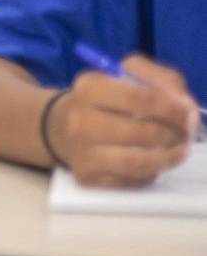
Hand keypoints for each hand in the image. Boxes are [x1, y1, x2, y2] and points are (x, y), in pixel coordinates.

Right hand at [45, 54, 199, 186]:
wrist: (65, 126)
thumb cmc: (109, 99)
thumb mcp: (131, 74)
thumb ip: (164, 81)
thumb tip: (186, 107)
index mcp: (89, 87)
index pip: (140, 98)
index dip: (173, 109)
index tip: (189, 115)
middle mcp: (80, 120)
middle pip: (143, 133)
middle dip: (175, 135)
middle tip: (185, 134)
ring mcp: (81, 152)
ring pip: (138, 162)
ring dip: (169, 157)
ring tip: (179, 149)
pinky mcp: (86, 177)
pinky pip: (131, 181)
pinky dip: (151, 173)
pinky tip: (153, 162)